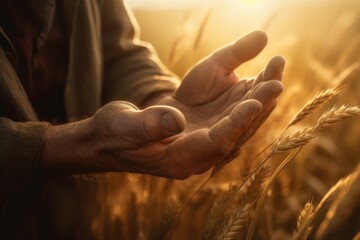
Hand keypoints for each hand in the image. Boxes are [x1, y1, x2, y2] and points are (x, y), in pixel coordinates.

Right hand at [89, 31, 284, 178]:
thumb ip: (148, 126)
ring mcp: (202, 141)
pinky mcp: (202, 128)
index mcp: (178, 160)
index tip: (255, 102)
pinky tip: (258, 77)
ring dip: (257, 98)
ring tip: (275, 69)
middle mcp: (197, 154)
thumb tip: (176, 120)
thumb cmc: (114, 135)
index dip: (236, 124)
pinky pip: (231, 113)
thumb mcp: (124, 127)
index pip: (215, 143)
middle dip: (257, 107)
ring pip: (238, 122)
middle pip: (236, 132)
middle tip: (277, 78)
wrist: (112, 139)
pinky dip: (245, 95)